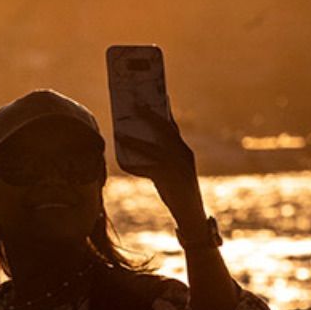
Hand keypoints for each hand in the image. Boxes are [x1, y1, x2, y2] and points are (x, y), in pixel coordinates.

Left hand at [117, 107, 206, 228]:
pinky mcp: (169, 179)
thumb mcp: (173, 168)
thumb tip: (138, 143)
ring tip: (119, 134)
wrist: (191, 213)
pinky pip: (148, 169)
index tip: (154, 95)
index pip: (172, 125)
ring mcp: (177, 166)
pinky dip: (134, 166)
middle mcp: (183, 154)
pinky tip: (123, 164)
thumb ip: (161, 155)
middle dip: (149, 116)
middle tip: (135, 105)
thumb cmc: (178, 189)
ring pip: (153, 148)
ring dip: (135, 140)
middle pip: (164, 130)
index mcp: (184, 150)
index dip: (162, 110)